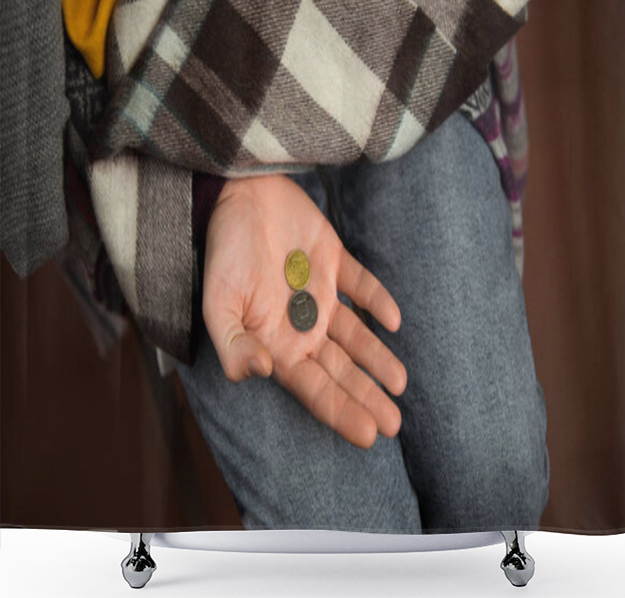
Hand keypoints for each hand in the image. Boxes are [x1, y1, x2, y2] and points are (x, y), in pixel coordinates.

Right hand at [202, 172, 406, 448]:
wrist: (236, 193)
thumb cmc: (223, 251)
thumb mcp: (217, 302)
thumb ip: (233, 343)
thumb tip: (257, 375)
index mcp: (275, 341)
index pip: (313, 387)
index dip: (340, 411)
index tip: (369, 436)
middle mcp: (301, 324)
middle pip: (340, 369)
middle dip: (366, 397)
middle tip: (395, 425)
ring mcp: (319, 293)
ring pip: (356, 335)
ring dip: (378, 358)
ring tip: (400, 384)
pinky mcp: (333, 260)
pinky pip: (360, 285)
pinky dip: (377, 301)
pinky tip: (394, 321)